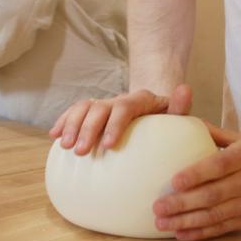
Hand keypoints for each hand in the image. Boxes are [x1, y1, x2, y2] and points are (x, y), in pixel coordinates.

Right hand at [49, 83, 192, 154]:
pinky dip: (64, 121)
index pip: (126, 107)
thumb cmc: (168, 125)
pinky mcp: (93, 112)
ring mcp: (105, 105)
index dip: (115, 124)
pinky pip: (75, 112)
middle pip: (100, 108)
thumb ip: (181, 107)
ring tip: (65, 147)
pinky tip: (54, 136)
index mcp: (141, 100)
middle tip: (80, 151)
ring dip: (72, 125)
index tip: (107, 146)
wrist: (155, 116)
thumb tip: (185, 88)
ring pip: (84, 107)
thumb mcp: (178, 118)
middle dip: (88, 129)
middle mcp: (120, 100)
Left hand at [152, 124, 240, 240]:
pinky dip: (202, 233)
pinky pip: (223, 228)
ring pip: (215, 216)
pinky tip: (183, 234)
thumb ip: (220, 134)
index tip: (173, 180)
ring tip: (162, 224)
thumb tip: (190, 122)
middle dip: (182, 204)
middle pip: (213, 195)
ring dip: (186, 221)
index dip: (196, 174)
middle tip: (157, 208)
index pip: (219, 165)